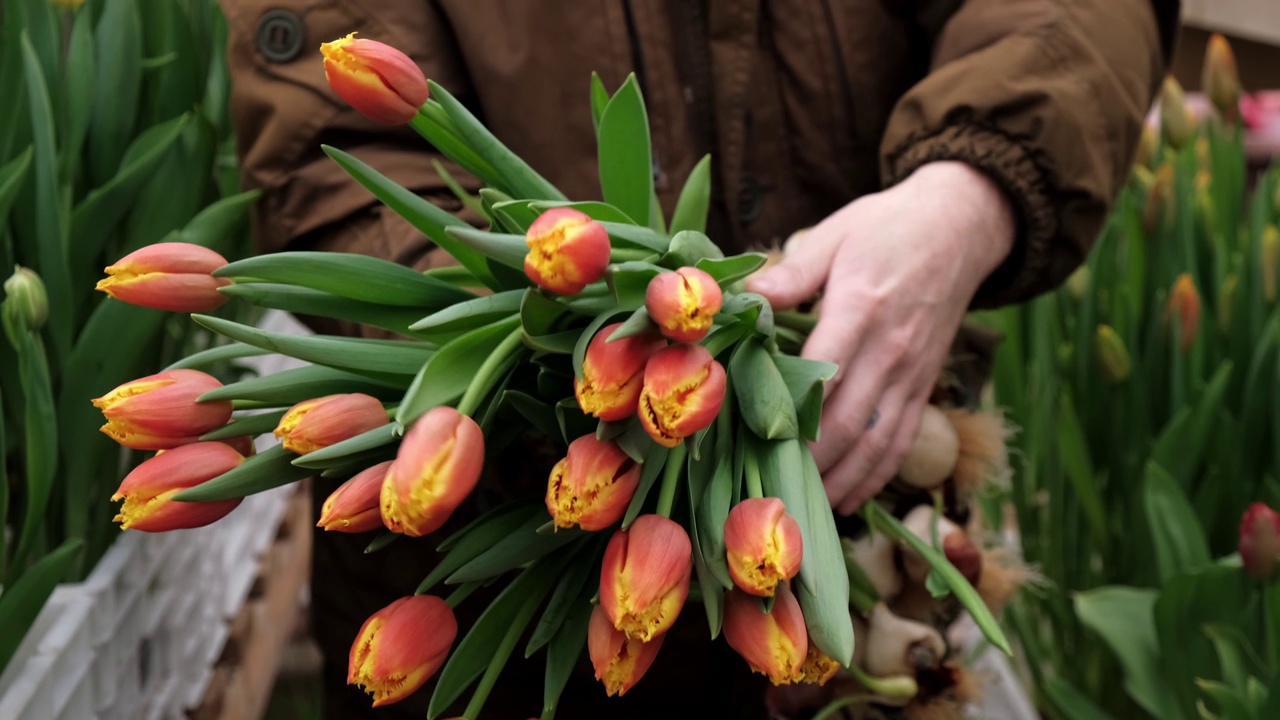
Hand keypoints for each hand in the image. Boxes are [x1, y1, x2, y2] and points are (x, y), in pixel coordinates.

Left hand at [746, 161, 1014, 513]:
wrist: (961, 226)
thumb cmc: (886, 228)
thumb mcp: (835, 235)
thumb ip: (792, 274)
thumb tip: (745, 298)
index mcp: (861, 308)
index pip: (824, 374)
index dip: (793, 415)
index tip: (757, 446)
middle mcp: (889, 350)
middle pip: (846, 421)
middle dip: (809, 464)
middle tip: (768, 495)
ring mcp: (911, 373)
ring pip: (875, 442)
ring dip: (841, 482)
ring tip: (803, 513)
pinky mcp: (923, 386)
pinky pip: (901, 441)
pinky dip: (875, 476)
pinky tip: (849, 501)